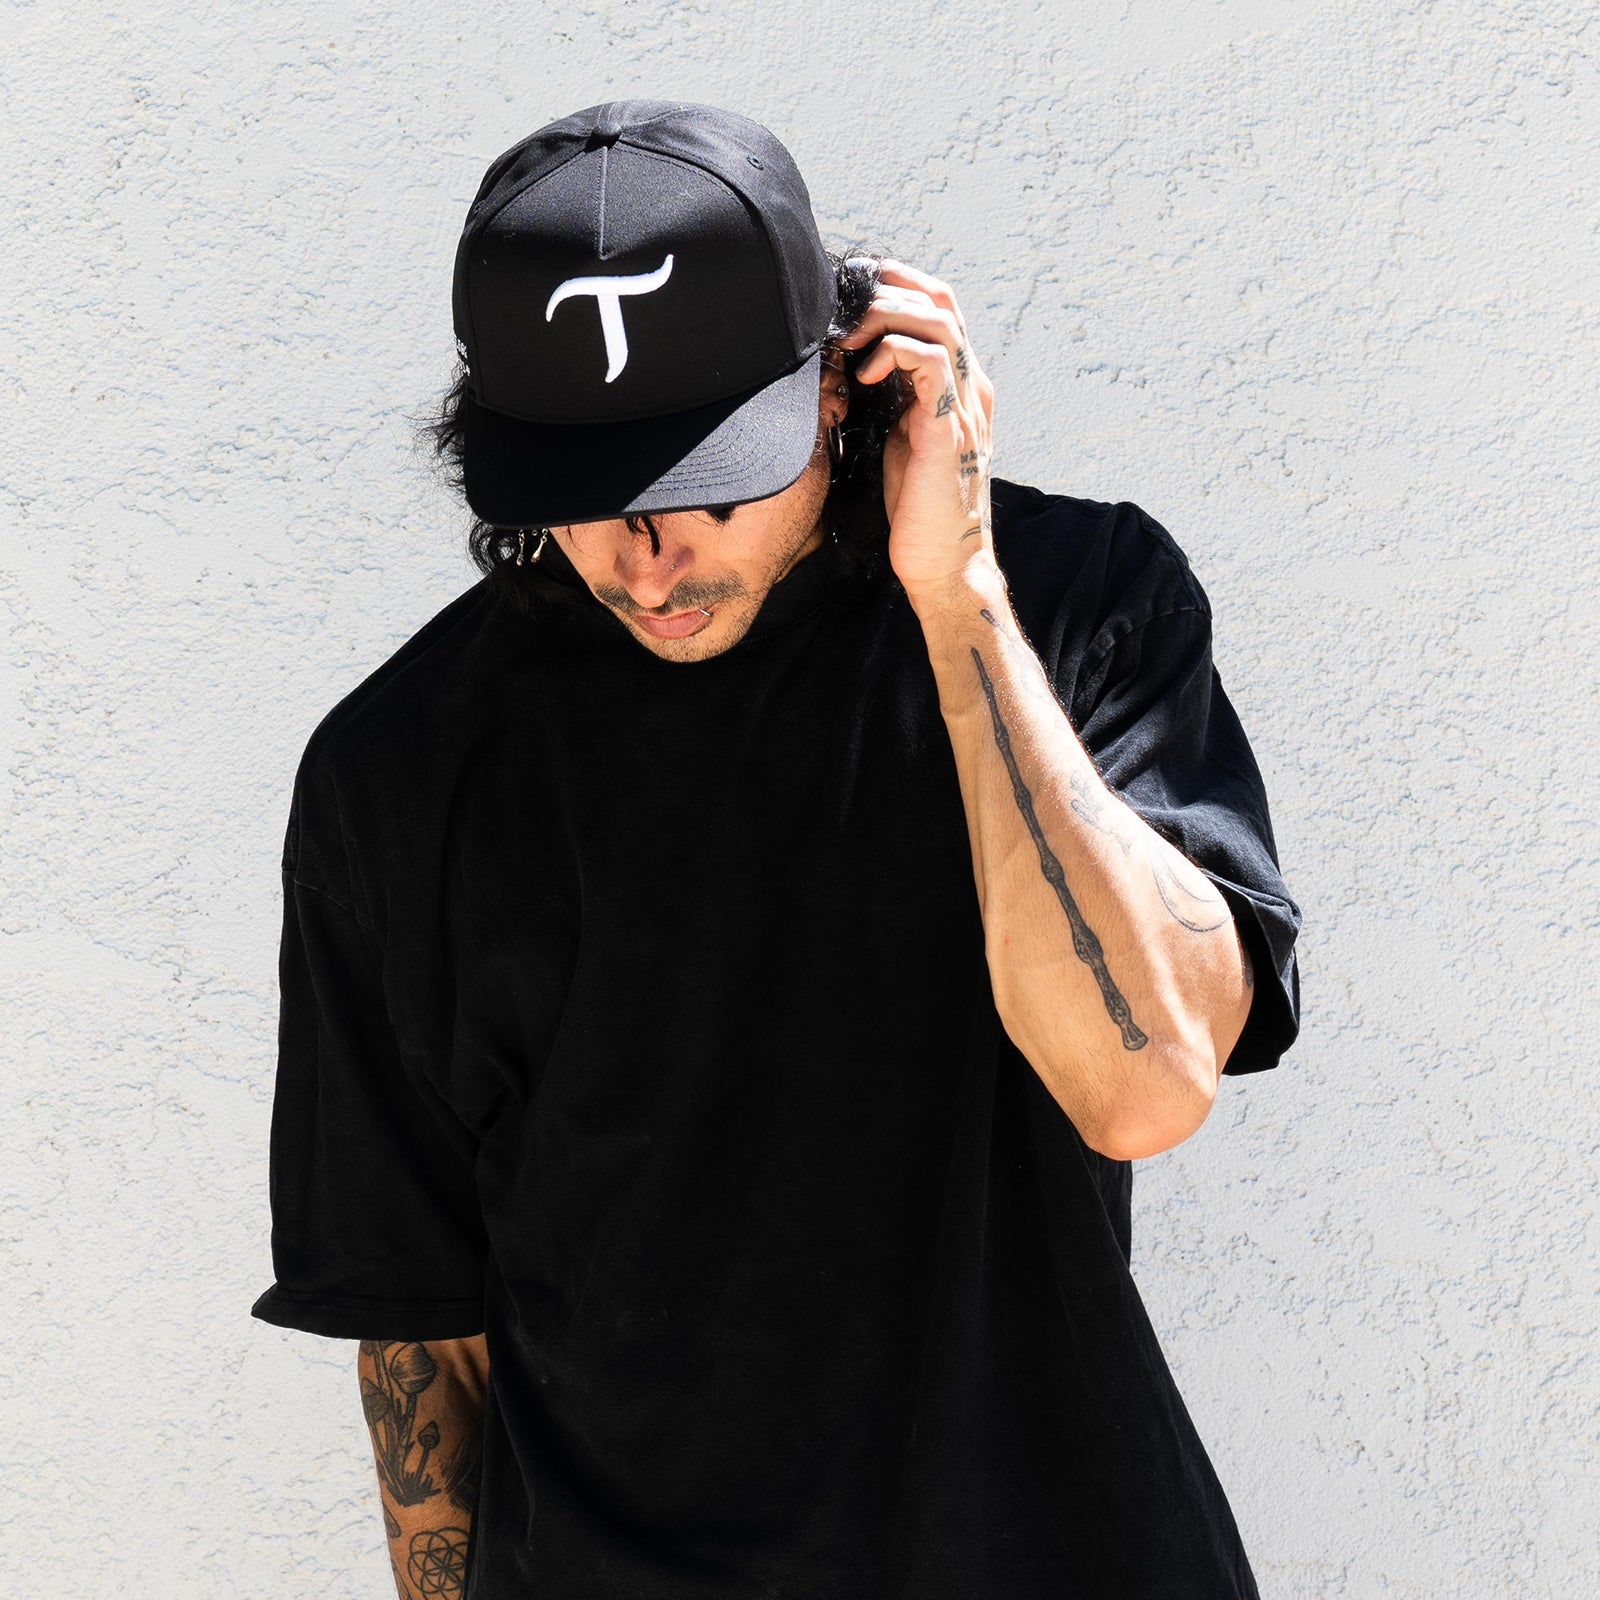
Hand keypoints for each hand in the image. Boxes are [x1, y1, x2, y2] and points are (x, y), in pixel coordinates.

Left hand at [836, 260, 996, 601]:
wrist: (943, 563)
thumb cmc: (918, 508)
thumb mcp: (902, 438)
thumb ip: (895, 398)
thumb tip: (857, 366)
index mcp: (961, 387)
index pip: (941, 309)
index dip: (898, 287)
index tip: (853, 295)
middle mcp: (972, 388)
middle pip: (942, 301)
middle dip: (889, 289)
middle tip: (844, 308)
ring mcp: (966, 406)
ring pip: (938, 321)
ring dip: (886, 316)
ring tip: (851, 340)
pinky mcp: (950, 429)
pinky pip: (932, 361)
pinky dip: (893, 352)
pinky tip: (864, 375)